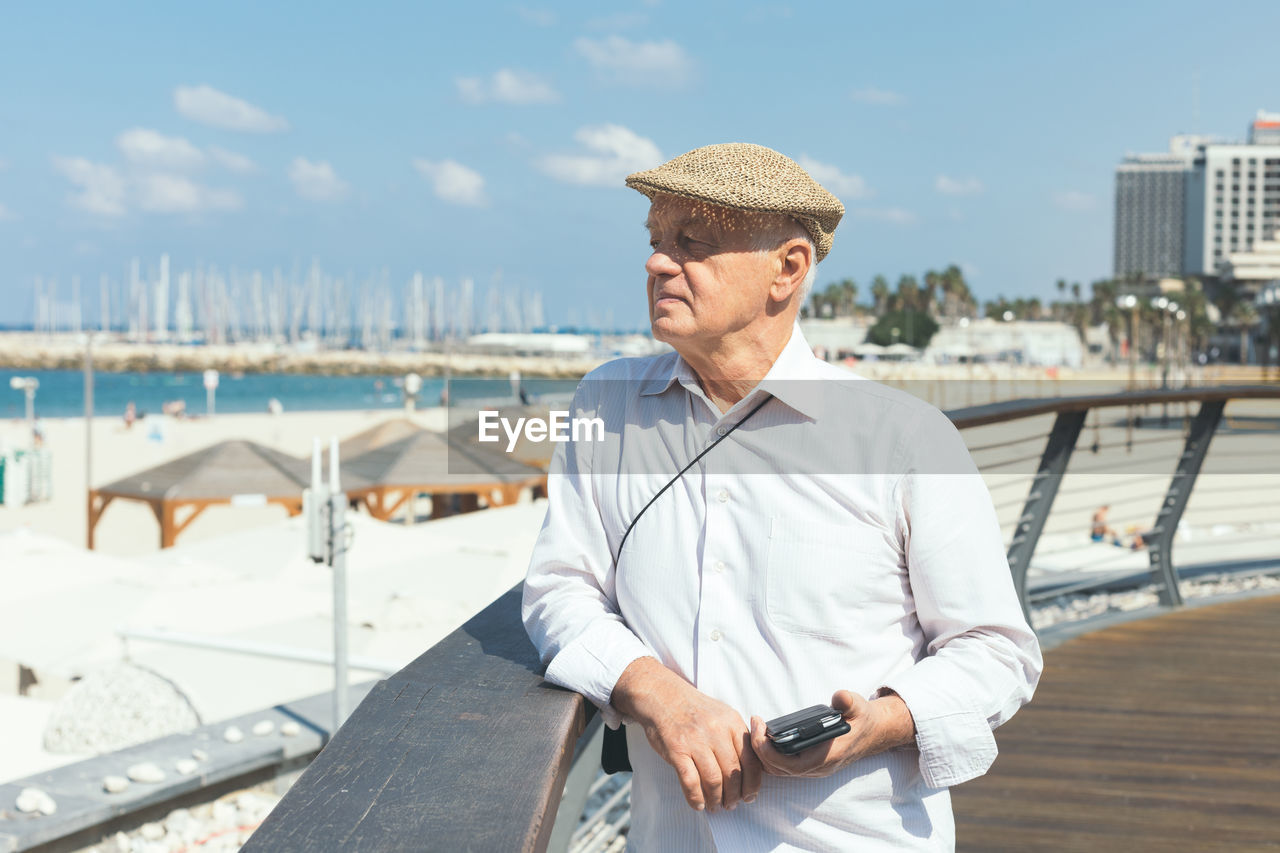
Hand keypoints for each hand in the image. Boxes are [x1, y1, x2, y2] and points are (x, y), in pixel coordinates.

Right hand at [612, 657, 762, 812]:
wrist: (661, 695)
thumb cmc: (692, 708)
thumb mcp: (721, 714)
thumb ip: (736, 736)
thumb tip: (750, 768)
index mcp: (731, 722)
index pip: (751, 759)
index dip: (752, 783)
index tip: (750, 795)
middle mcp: (716, 731)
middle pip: (733, 773)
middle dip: (734, 795)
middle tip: (732, 804)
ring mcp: (695, 740)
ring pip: (713, 780)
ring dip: (716, 799)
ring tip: (715, 806)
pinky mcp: (676, 749)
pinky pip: (690, 782)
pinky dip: (696, 798)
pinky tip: (698, 804)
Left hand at [749, 689, 914, 777]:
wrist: (873, 732)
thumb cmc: (862, 718)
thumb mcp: (859, 706)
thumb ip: (849, 702)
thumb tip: (839, 698)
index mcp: (828, 757)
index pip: (791, 765)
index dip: (770, 751)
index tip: (760, 728)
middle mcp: (818, 768)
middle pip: (779, 769)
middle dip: (759, 749)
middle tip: (754, 722)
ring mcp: (813, 768)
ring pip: (778, 770)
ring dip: (762, 752)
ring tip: (755, 726)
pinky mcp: (808, 764)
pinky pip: (782, 766)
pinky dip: (769, 754)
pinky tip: (764, 734)